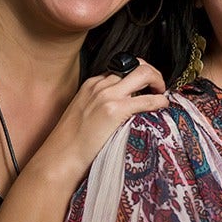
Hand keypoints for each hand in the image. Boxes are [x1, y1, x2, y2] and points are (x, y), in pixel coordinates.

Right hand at [41, 58, 167, 179]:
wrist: (60, 157)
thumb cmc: (71, 142)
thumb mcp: (83, 112)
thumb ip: (100, 103)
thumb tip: (124, 106)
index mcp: (91, 84)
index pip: (122, 68)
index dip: (139, 75)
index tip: (147, 85)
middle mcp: (100, 85)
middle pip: (135, 65)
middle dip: (153, 73)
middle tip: (159, 86)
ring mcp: (107, 96)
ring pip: (143, 73)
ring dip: (158, 81)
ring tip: (162, 94)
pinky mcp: (114, 110)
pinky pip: (147, 99)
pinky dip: (160, 100)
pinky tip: (162, 106)